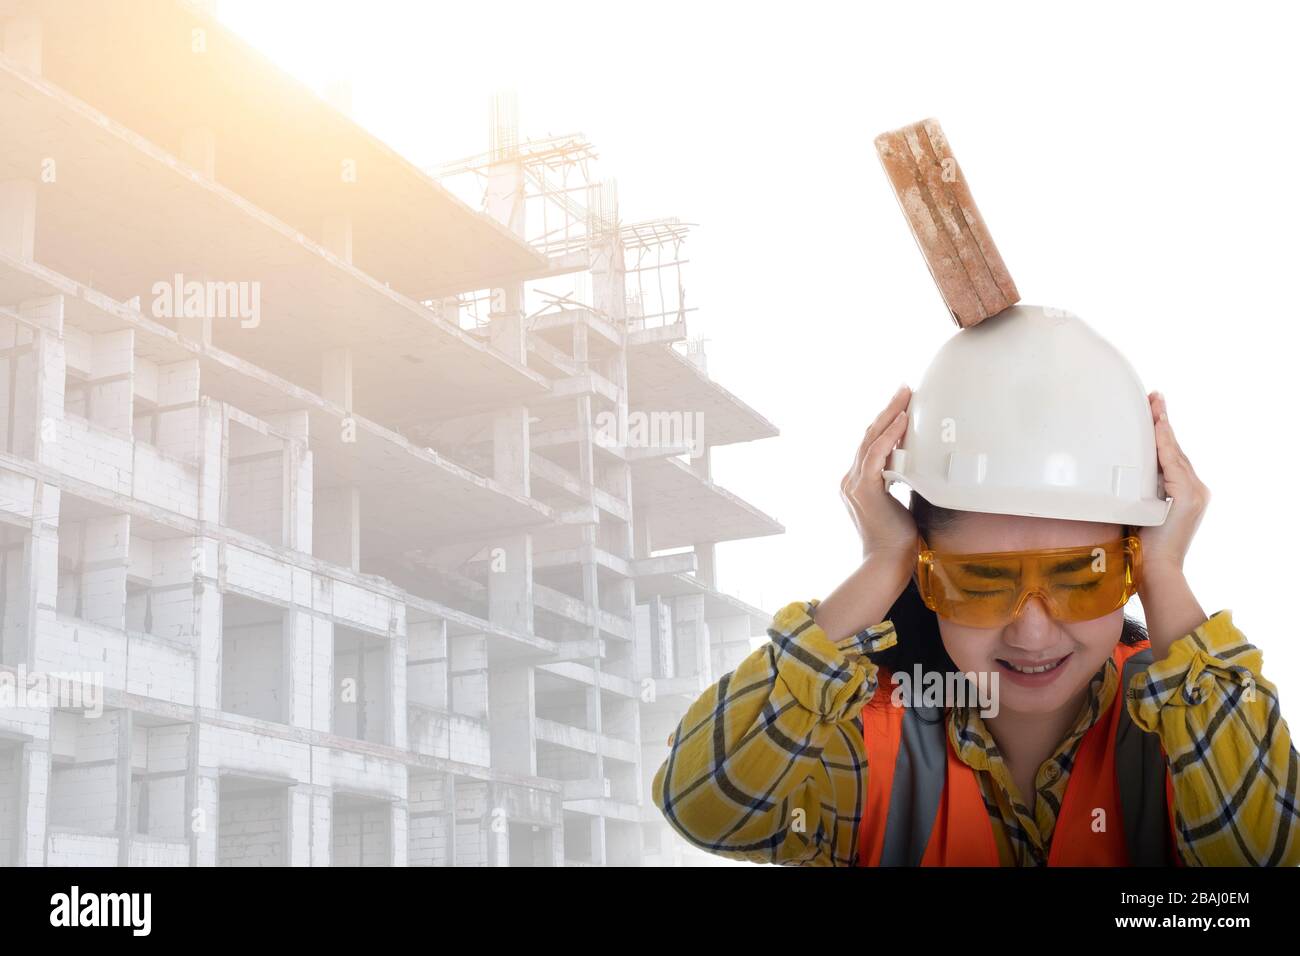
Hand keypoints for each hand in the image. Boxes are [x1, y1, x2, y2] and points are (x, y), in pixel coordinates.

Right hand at [841, 384, 918, 574]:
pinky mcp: (863, 489)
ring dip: (890, 415)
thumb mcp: (900, 502)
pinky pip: (876, 455)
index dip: (885, 422)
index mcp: (857, 482)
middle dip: (888, 410)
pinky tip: (903, 421)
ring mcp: (853, 483)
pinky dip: (889, 436)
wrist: (886, 562)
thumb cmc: (897, 539)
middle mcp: (850, 479)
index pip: (870, 444)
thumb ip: (902, 481)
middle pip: (868, 435)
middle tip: (904, 389)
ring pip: (870, 440)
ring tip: (906, 396)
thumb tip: (921, 466)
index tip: (902, 404)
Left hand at [1140, 391, 1209, 574]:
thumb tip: (1116, 473)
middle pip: (1175, 449)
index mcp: (1186, 492)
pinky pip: (1172, 465)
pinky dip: (1163, 446)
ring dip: (1162, 428)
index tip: (1154, 409)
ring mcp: (1196, 493)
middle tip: (1153, 397)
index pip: (1172, 455)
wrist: (1155, 570)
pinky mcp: (1189, 497)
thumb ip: (1137, 490)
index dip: (1163, 432)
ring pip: (1174, 453)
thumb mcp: (1138, 509)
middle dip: (1163, 422)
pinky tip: (1155, 429)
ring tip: (1154, 405)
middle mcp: (1196, 489)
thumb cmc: (1140, 546)